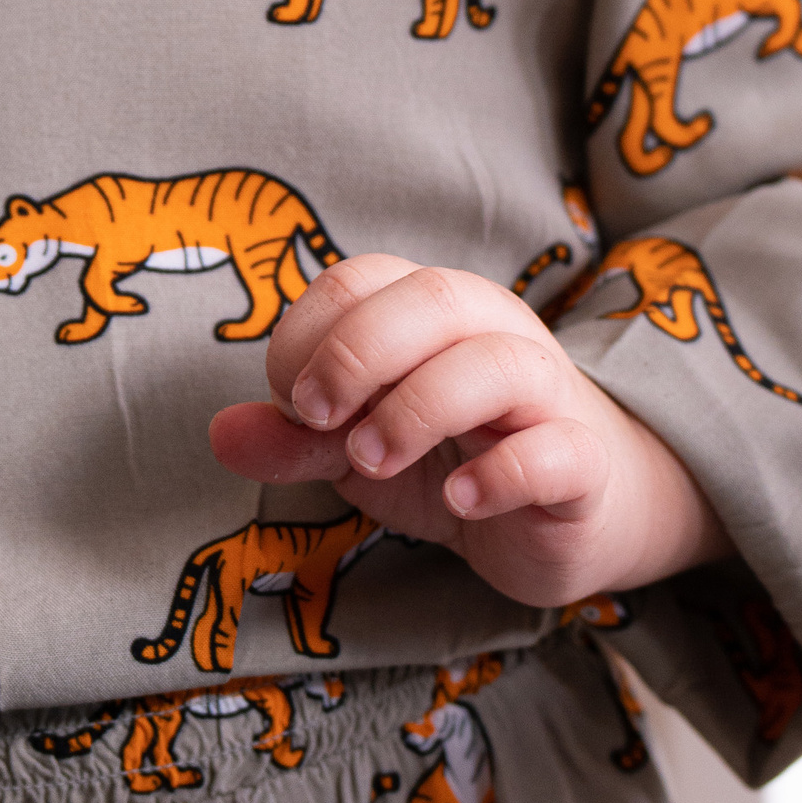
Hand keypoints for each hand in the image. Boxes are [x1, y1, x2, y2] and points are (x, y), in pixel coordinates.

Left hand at [209, 255, 727, 606]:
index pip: (360, 281)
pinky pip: (556, 451)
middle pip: (432, 297)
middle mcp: (493, 332)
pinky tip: (461, 498)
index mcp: (431, 312)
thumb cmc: (455, 461)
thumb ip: (295, 439)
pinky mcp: (582, 464)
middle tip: (319, 419)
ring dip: (419, 408)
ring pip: (497, 362)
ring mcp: (545, 394)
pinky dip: (503, 472)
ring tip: (373, 460)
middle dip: (357, 352)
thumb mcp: (359, 450)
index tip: (292, 404)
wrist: (566, 521)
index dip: (307, 335)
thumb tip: (219, 433)